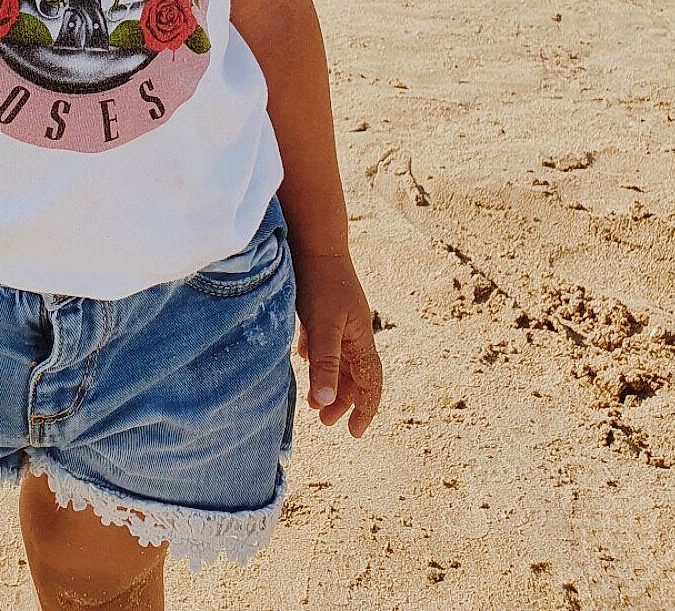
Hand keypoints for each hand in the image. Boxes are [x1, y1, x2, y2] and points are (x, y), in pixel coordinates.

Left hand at [291, 252, 382, 436]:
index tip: (354, 434)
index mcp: (360, 337)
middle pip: (354, 373)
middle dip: (342, 399)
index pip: (371, 381)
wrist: (314, 239)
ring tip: (312, 399)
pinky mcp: (323, 306)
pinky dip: (316, 355)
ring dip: (329, 380)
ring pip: (339, 358)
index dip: (365, 409)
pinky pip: (325, 339)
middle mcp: (354, 330)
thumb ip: (326, 363)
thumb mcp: (323, 326)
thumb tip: (327, 403)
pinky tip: (303, 357)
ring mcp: (340, 318)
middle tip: (324, 421)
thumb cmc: (320, 282)